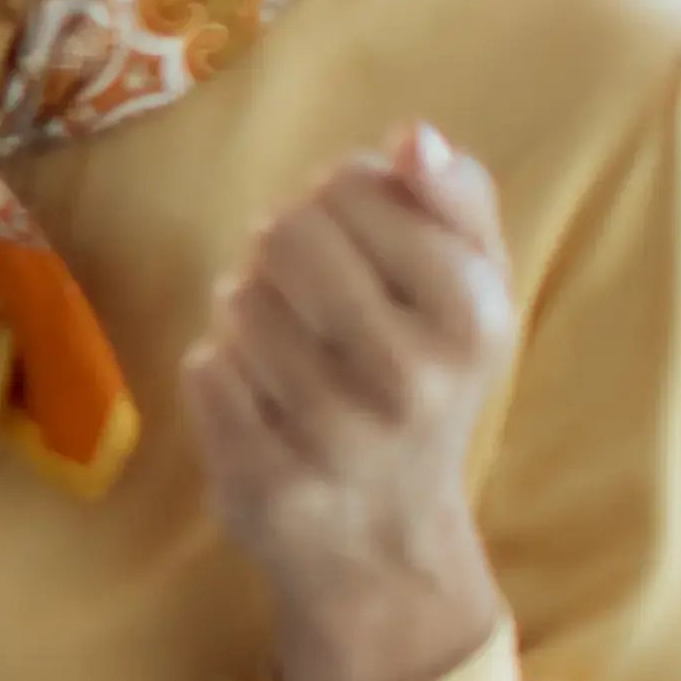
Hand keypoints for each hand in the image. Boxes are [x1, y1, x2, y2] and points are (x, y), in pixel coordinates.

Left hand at [187, 123, 518, 680]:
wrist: (387, 542)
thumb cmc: (424, 382)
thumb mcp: (471, 293)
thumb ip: (454, 202)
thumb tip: (413, 138)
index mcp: (475, 318)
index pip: (353, 187)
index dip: (330, 197)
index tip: (349, 236)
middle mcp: (415, 379)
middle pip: (284, 235)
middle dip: (280, 250)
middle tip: (306, 292)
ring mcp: (337, 436)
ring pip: (237, 300)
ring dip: (247, 312)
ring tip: (289, 349)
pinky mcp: (265, 478)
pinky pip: (205, 367)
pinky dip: (221, 371)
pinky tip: (262, 402)